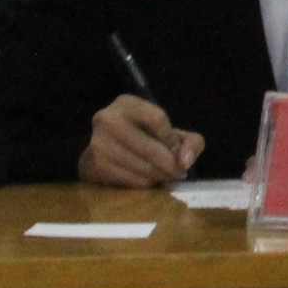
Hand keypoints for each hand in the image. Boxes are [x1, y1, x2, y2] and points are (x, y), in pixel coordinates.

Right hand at [79, 95, 203, 187]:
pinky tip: (147, 179)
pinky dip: (146, 184)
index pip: (157, 118)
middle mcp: (107, 119)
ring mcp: (98, 144)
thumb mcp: (169, 132)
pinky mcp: (95, 167)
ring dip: (159, 176)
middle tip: (178, 172)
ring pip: (142, 168)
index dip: (172, 139)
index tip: (177, 150)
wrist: (105, 151)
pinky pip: (132, 181)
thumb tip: (185, 161)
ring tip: (163, 175)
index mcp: (126, 103)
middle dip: (170, 164)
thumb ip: (191, 142)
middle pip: (150, 148)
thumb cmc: (143, 138)